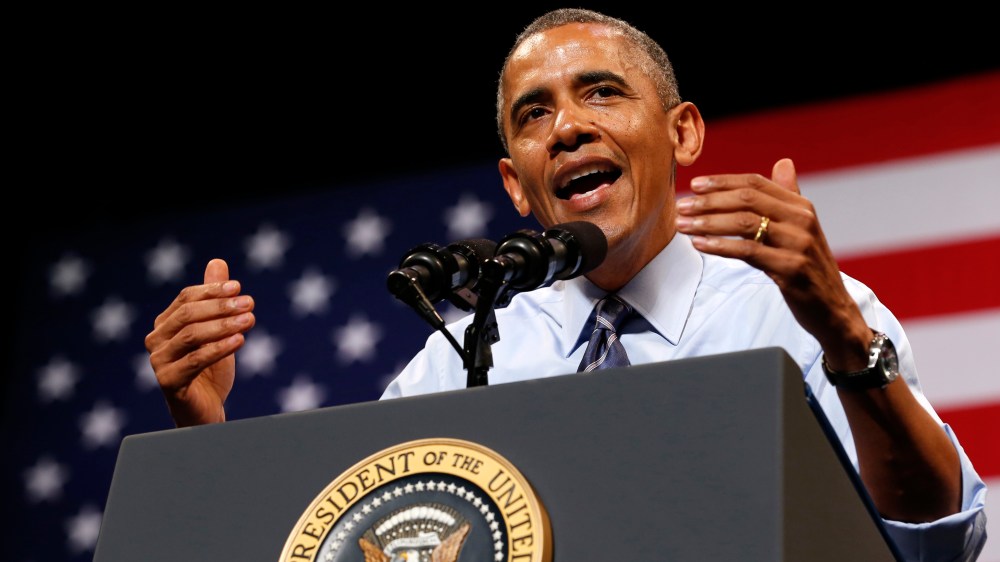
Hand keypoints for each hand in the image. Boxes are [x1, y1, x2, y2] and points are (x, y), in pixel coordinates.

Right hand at [144, 258, 254, 425]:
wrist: (207, 411)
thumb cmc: (211, 370)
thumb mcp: (218, 331)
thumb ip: (215, 299)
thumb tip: (218, 262)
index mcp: (165, 324)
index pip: (186, 298)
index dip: (212, 291)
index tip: (240, 288)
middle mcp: (156, 341)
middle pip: (188, 315)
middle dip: (221, 307)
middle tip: (250, 303)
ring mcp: (159, 362)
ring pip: (192, 335)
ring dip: (224, 325)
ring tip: (250, 319)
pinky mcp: (168, 382)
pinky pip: (195, 360)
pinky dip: (219, 348)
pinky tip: (241, 341)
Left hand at [675, 158, 870, 363]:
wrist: (833, 309)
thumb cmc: (809, 268)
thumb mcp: (802, 229)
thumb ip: (788, 197)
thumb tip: (783, 162)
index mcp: (801, 206)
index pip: (756, 184)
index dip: (723, 182)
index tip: (694, 185)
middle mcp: (802, 219)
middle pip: (747, 200)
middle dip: (709, 202)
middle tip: (681, 206)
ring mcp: (798, 243)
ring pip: (744, 223)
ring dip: (708, 222)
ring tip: (683, 225)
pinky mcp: (791, 268)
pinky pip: (748, 251)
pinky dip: (720, 246)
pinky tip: (700, 245)